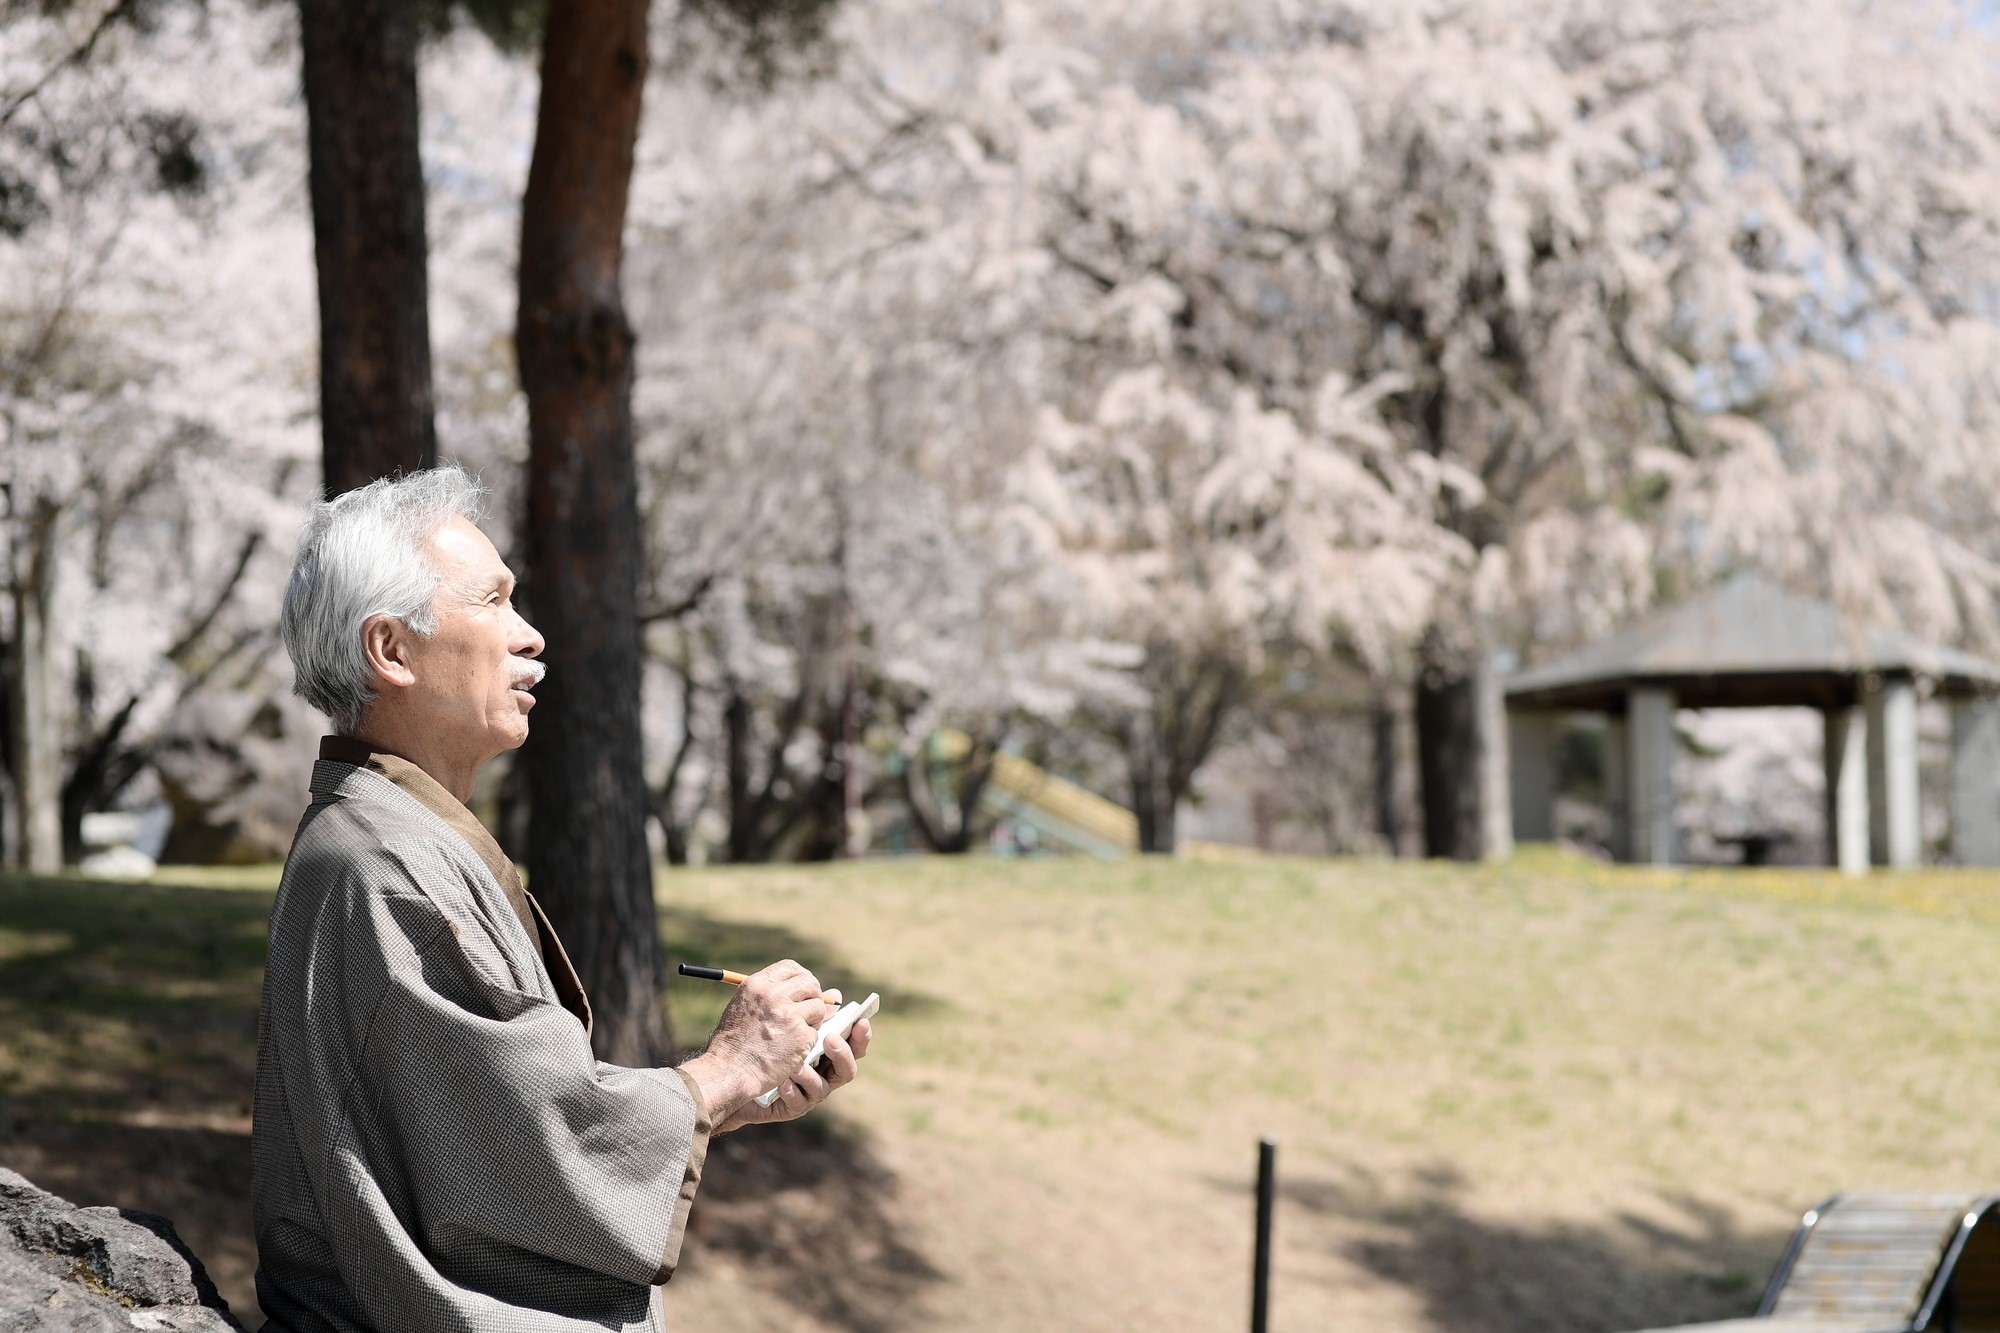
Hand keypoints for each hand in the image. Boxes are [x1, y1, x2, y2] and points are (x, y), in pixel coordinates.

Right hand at [676, 960, 825, 1124]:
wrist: (728, 1072)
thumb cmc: (734, 1043)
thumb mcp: (746, 1009)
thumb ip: (778, 996)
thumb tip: (831, 993)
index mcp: (757, 985)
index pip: (791, 967)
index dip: (801, 978)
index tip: (801, 992)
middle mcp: (774, 995)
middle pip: (810, 983)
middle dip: (813, 997)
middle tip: (805, 1013)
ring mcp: (789, 1015)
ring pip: (818, 1007)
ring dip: (813, 1020)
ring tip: (794, 1034)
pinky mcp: (801, 1036)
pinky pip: (815, 1032)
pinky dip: (807, 1042)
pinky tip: (790, 1050)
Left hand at [717, 1016, 870, 1130]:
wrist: (737, 1075)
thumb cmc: (764, 1046)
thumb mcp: (787, 1025)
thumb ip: (810, 1012)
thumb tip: (834, 995)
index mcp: (827, 1053)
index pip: (853, 1045)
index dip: (861, 1035)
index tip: (861, 1020)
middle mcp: (823, 1074)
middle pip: (847, 1069)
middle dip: (843, 1053)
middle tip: (830, 1038)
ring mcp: (809, 1093)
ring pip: (823, 1088)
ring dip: (810, 1074)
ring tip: (796, 1065)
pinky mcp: (793, 1108)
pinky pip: (798, 1102)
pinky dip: (792, 1090)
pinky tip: (782, 1082)